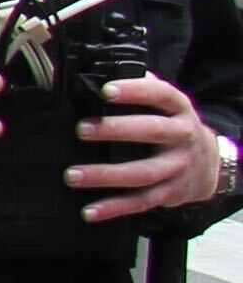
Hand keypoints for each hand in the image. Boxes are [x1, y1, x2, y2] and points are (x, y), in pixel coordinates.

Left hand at [70, 75, 230, 223]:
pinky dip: (114, 208)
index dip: (136, 91)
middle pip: (152, 132)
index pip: (161, 95)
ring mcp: (176, 167)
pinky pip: (140, 202)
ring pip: (142, 173)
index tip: (106, 90)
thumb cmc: (173, 128)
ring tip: (72, 175)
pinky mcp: (169, 193)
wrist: (210, 164)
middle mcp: (182, 137)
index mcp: (179, 110)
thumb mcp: (167, 107)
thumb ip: (142, 91)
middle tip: (81, 129)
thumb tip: (100, 71)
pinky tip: (88, 211)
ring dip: (106, 175)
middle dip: (116, 130)